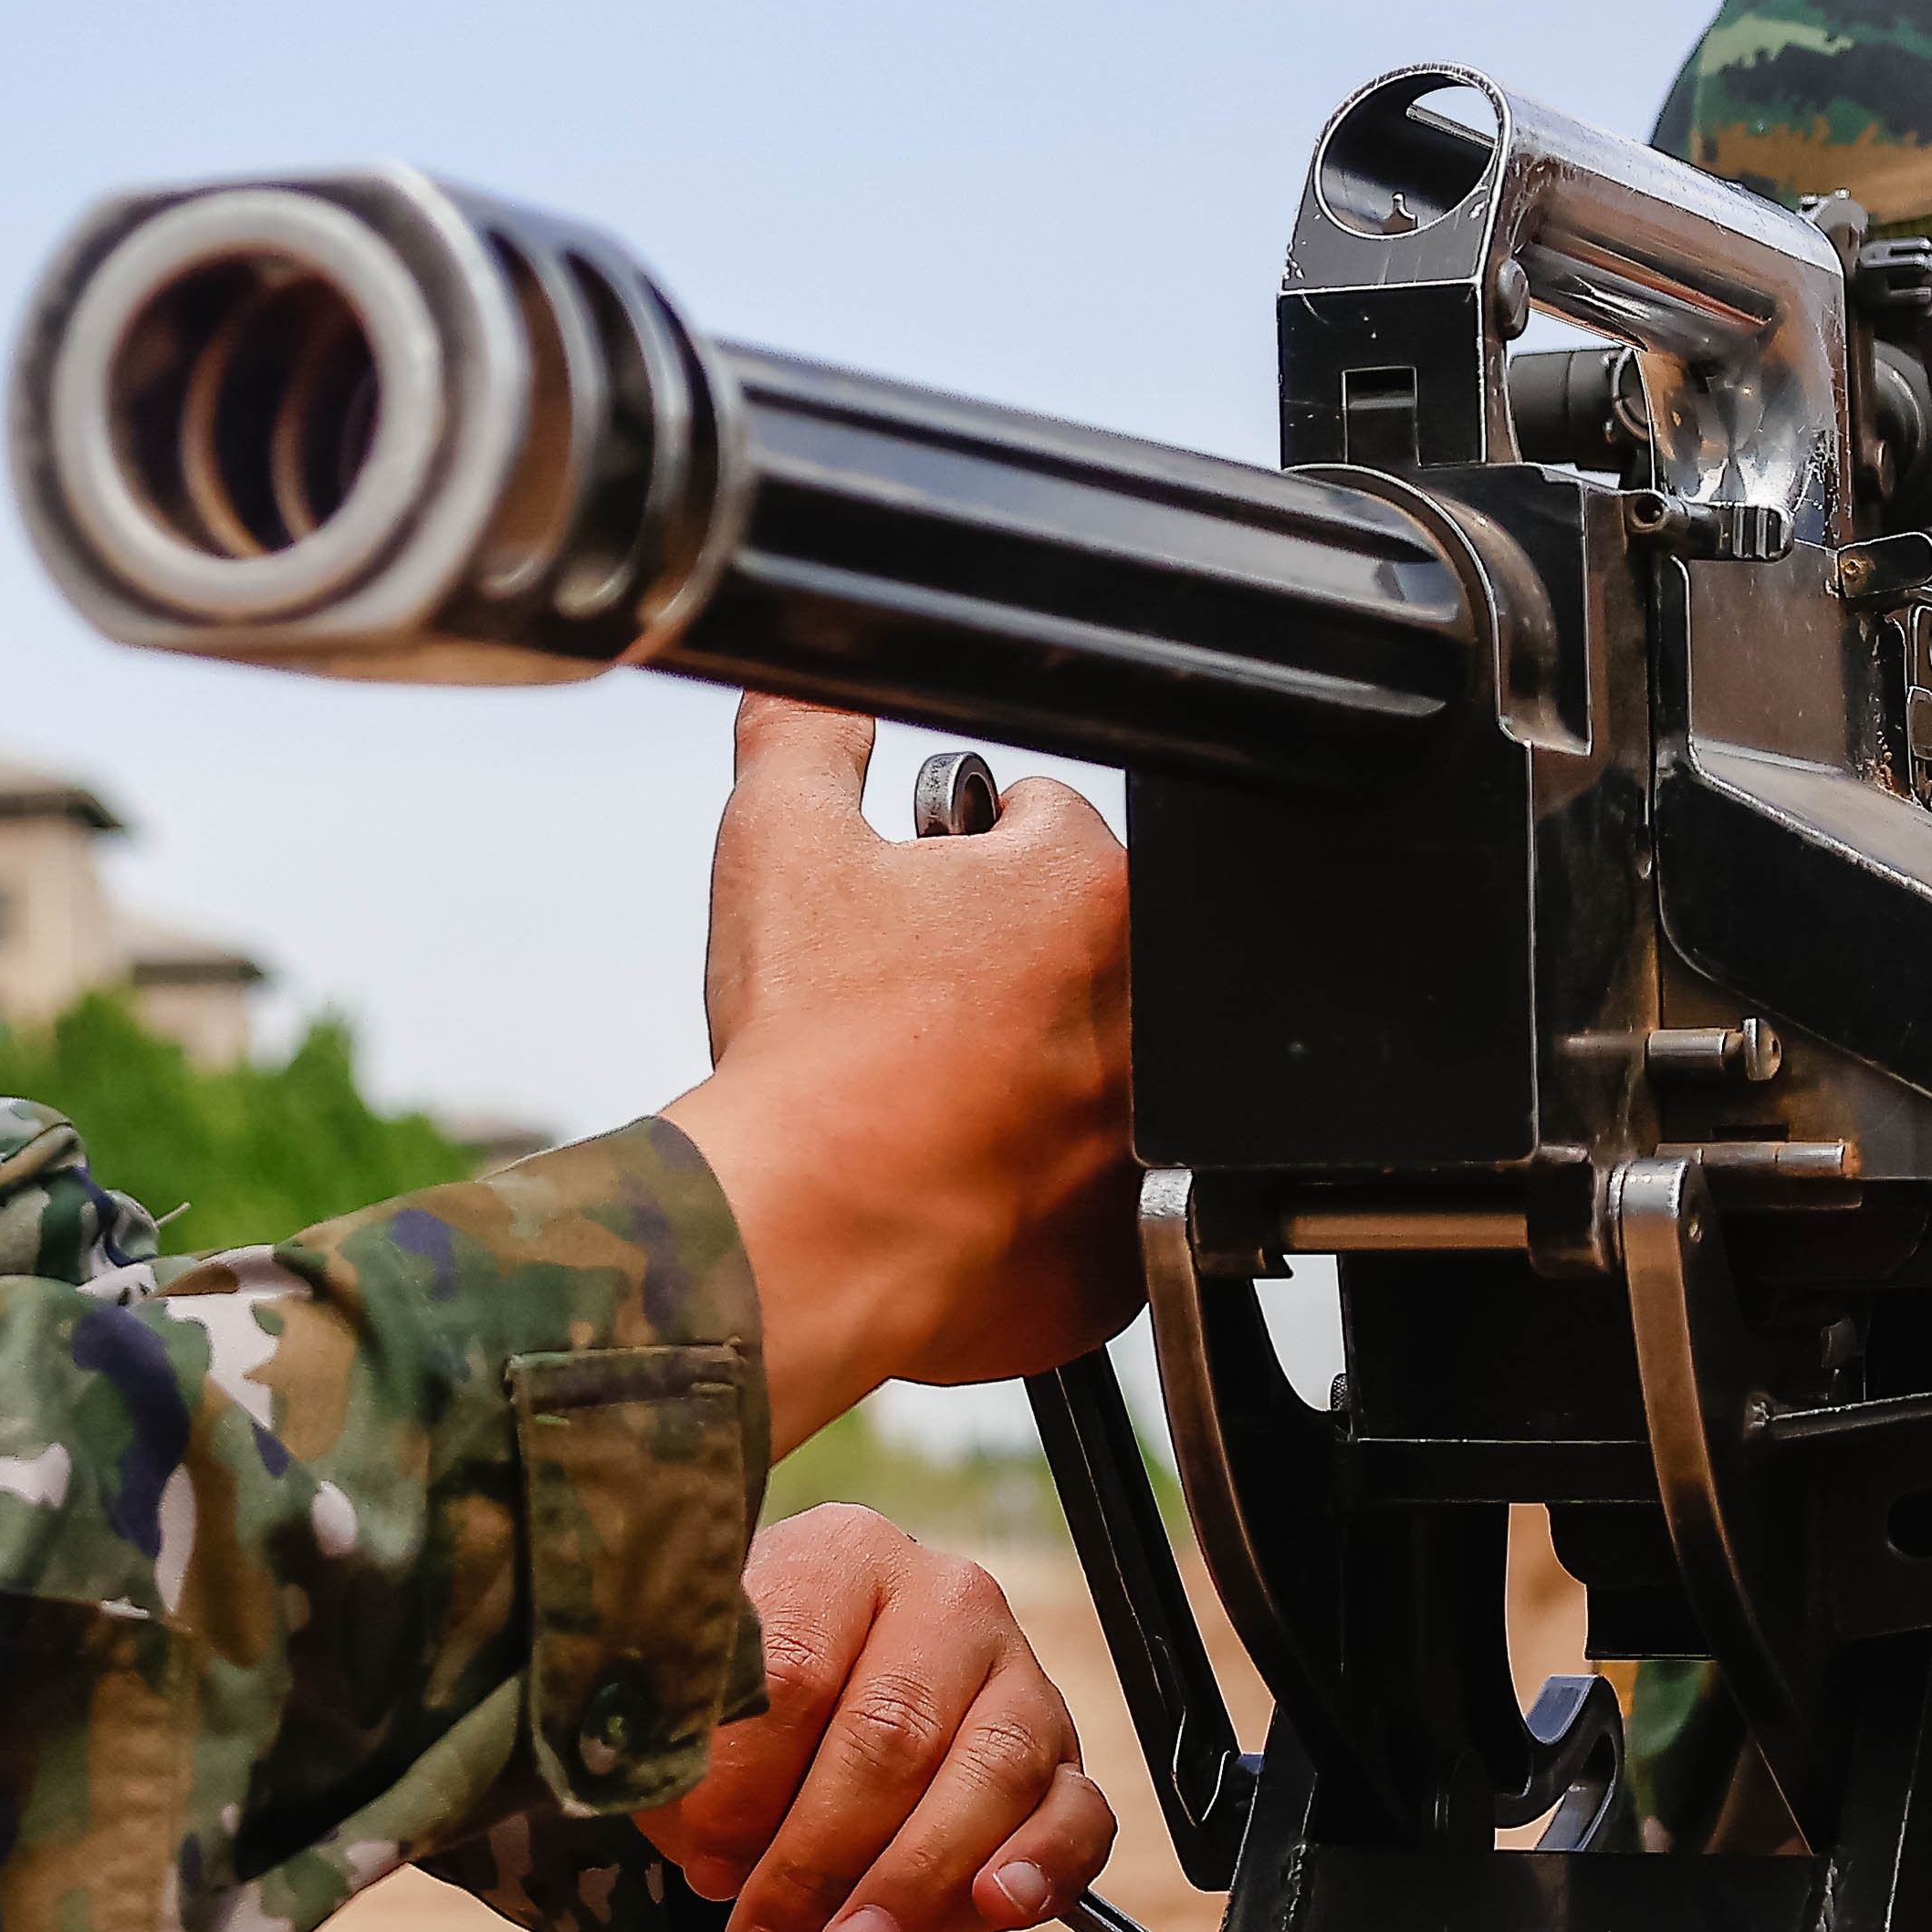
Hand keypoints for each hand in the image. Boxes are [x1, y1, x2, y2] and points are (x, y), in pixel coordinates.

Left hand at [638, 1504, 1115, 1931]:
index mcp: (841, 1556)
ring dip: (914, 1882)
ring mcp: (1020, 1675)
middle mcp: (945, 1598)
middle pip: (892, 1730)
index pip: (795, 1671)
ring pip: (988, 1774)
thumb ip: (698, 1765)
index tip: (705, 1860)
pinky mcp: (1067, 1758)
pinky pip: (1076, 1814)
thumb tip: (715, 1853)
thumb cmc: (747, 1716)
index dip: (746, 1784)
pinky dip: (1042, 1865)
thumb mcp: (698, 1720)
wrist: (815, 1718)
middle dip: (821, 1858)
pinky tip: (997, 1904)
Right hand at [662, 697, 1137, 1447]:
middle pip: (1074, 943)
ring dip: (1023, 1066)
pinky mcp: (1123, 1247)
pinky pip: (1081, 1193)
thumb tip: (805, 683)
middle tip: (905, 995)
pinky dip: (1026, 1188)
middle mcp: (1151, 1009)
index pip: (1040, 818)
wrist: (797, 1230)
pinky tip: (947, 1176)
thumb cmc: (807, 1048)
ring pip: (1083, 1067)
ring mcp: (1148, 1136)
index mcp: (1089, 888)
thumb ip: (803, 733)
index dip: (958, 848)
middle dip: (1001, 954)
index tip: (912, 899)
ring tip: (921, 1087)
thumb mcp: (781, 842)